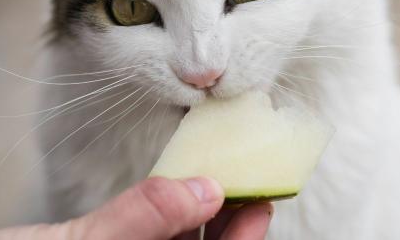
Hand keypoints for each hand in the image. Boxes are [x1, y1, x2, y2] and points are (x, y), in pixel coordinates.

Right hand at [0, 176, 272, 239]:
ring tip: (214, 167)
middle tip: (243, 169)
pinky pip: (148, 239)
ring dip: (198, 214)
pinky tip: (173, 186)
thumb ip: (139, 222)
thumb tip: (205, 190)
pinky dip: (165, 216)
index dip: (243, 239)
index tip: (260, 196)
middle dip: (226, 222)